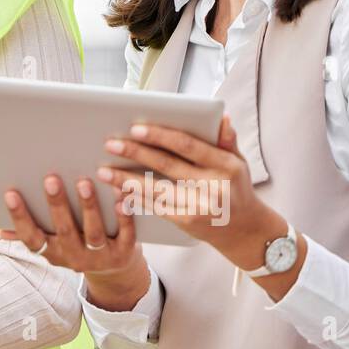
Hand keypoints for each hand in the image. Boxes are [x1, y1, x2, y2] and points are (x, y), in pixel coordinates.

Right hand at [1, 174, 150, 311]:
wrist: (115, 275)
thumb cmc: (77, 246)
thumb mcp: (53, 245)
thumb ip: (31, 235)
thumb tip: (0, 230)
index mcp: (53, 253)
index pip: (31, 237)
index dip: (19, 217)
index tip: (10, 193)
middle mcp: (75, 257)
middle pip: (64, 231)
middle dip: (57, 205)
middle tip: (51, 179)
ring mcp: (101, 257)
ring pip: (94, 233)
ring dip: (88, 208)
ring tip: (84, 183)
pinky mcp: (125, 253)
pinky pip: (126, 234)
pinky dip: (124, 216)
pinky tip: (121, 196)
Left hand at [98, 115, 283, 264]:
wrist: (245, 231)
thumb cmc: (236, 189)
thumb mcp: (239, 163)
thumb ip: (227, 141)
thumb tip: (222, 117)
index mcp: (225, 165)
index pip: (187, 145)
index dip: (160, 136)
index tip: (135, 128)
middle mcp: (213, 185)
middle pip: (166, 165)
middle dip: (135, 153)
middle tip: (110, 144)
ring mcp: (199, 205)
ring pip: (155, 188)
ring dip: (126, 179)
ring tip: (103, 170)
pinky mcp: (187, 221)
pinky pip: (156, 206)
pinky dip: (135, 197)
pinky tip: (118, 189)